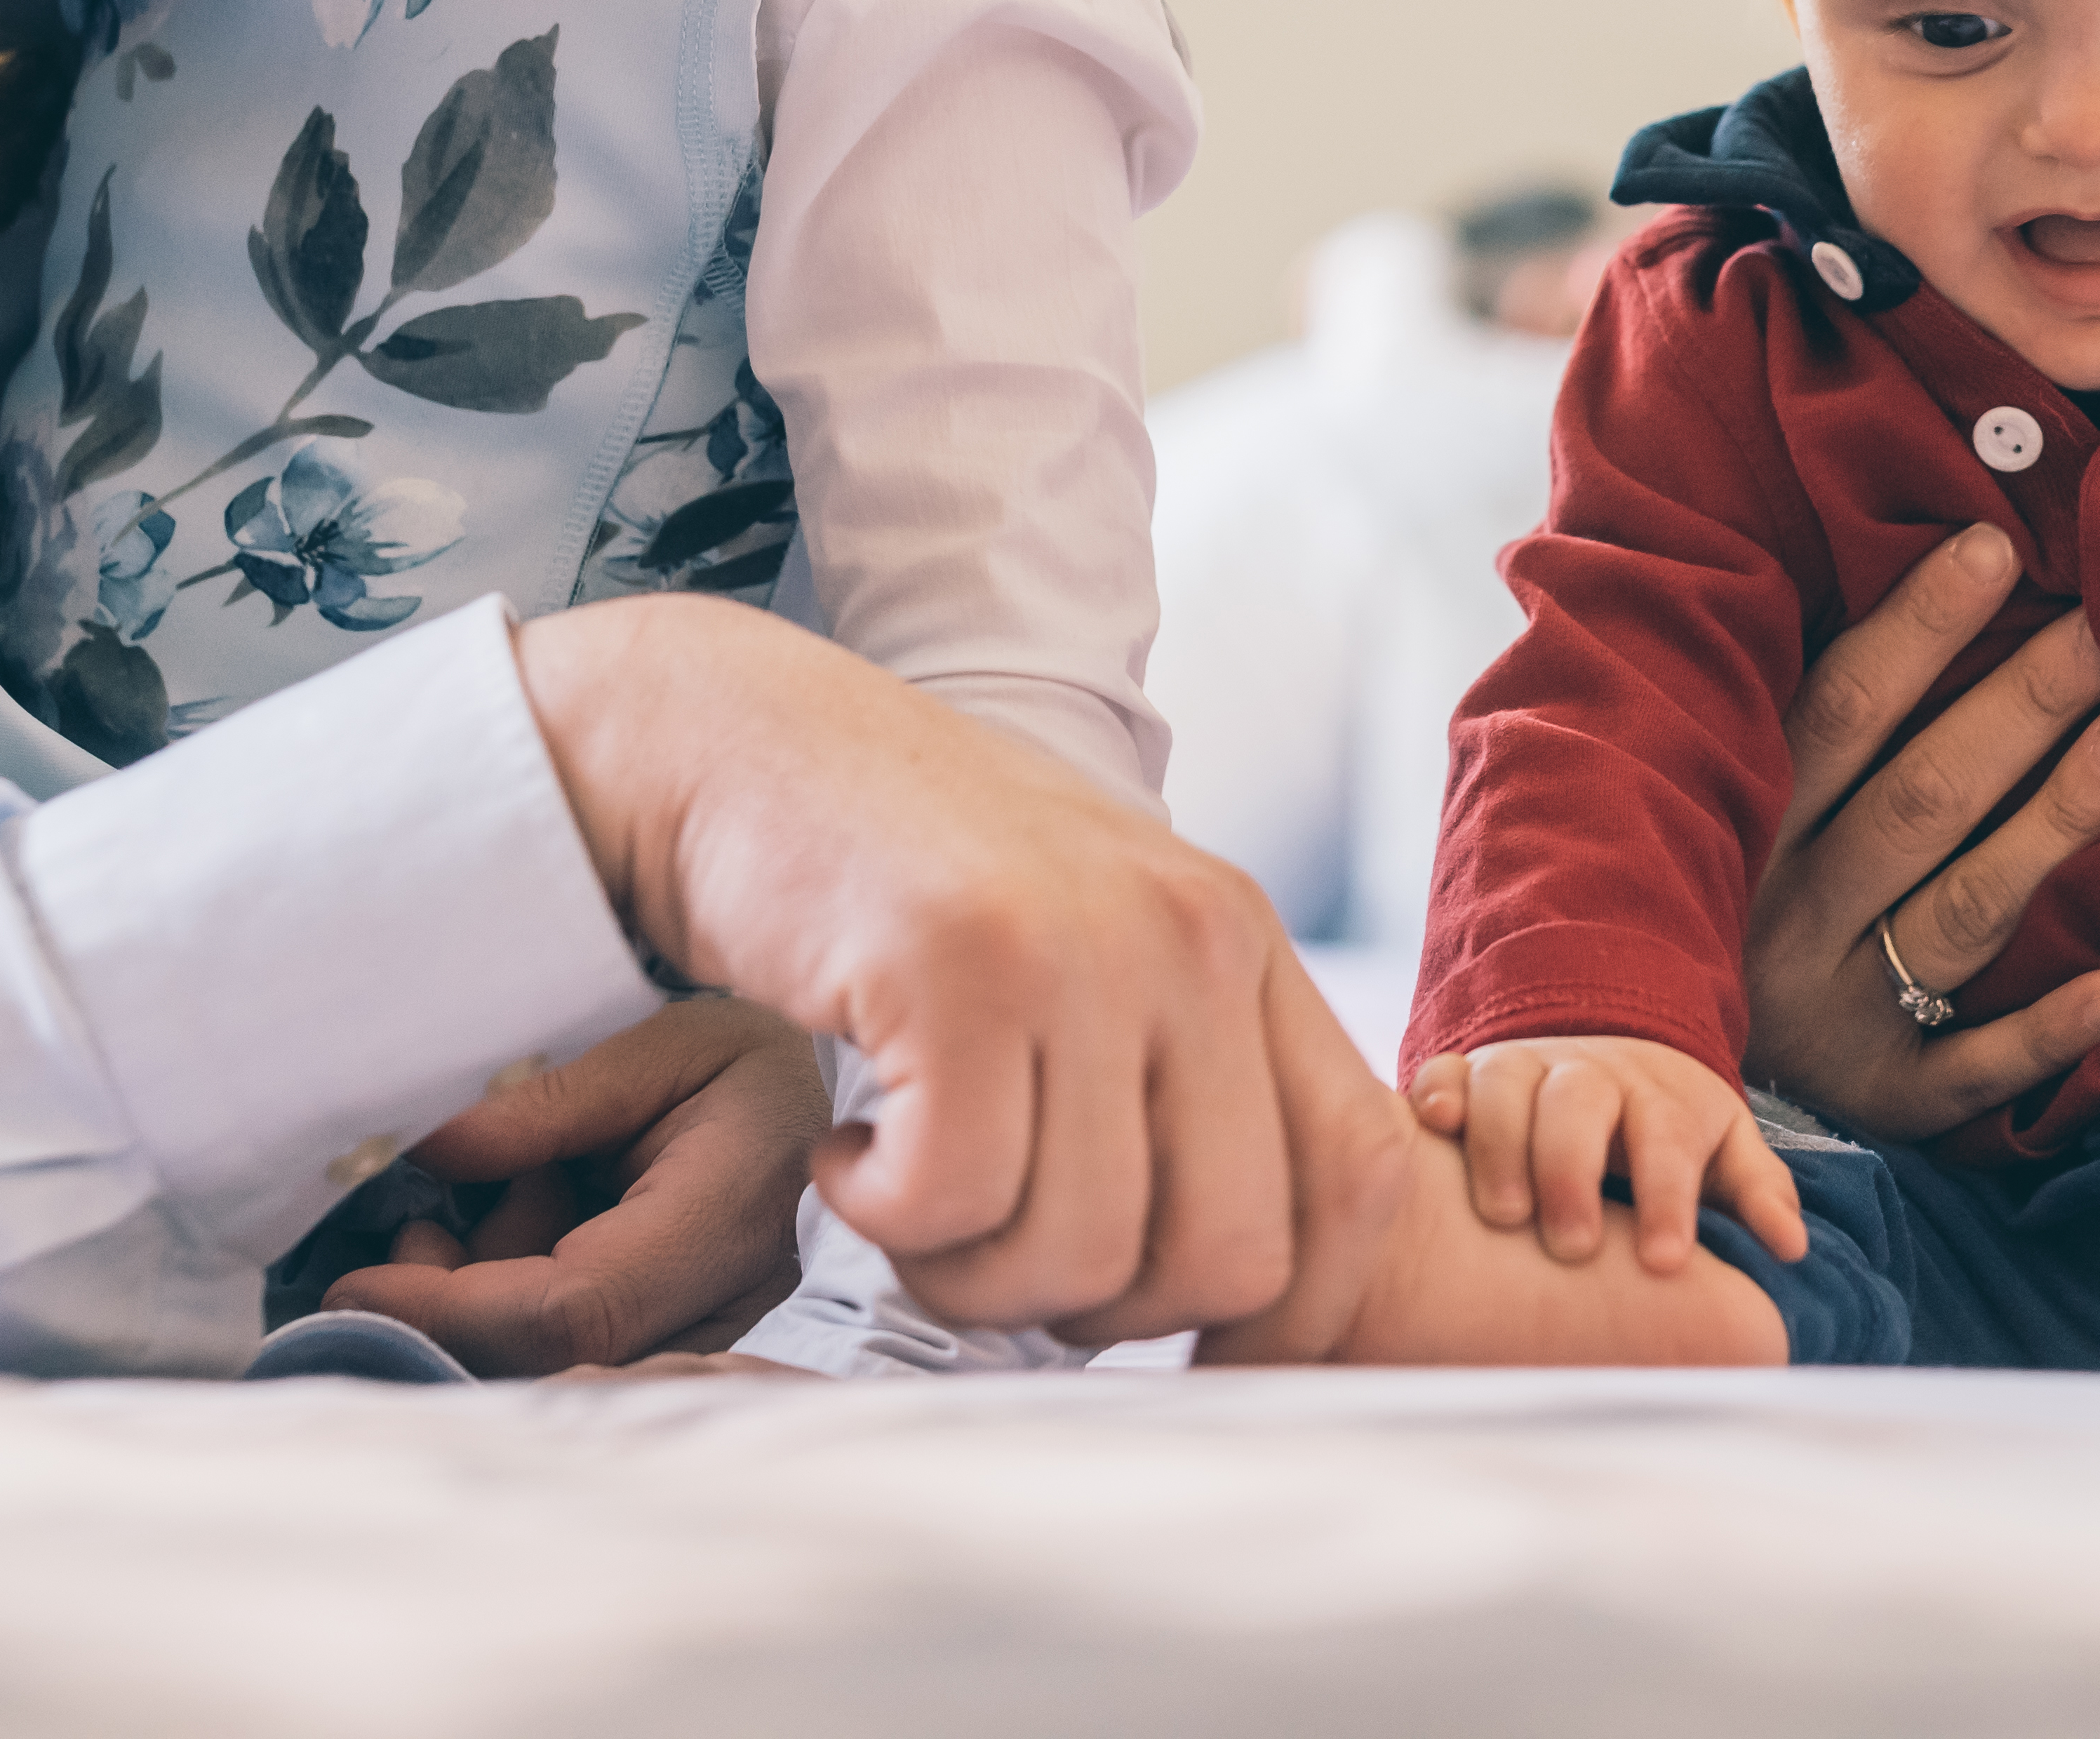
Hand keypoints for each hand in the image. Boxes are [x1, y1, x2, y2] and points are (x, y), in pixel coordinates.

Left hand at [319, 992, 821, 1372]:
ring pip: (554, 1371)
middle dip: (453, 1308)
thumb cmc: (749, 1060)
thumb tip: (434, 1147)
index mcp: (727, 1217)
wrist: (826, 1105)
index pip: (572, 1309)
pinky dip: (520, 1307)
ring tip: (496, 1198)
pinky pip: (575, 1362)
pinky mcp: (688, 1356)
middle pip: (551, 1362)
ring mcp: (713, 1345)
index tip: (356, 1282)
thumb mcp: (664, 1042)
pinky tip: (531, 1230)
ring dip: (484, 1300)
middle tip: (414, 1228)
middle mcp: (730, 1306)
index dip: (452, 1309)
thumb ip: (551, 1098)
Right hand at [512, 599, 1400, 1352]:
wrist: (739, 744)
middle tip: (992, 1243)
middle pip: (1229, 1257)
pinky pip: (952, 1202)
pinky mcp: (958, 962)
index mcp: (1240, 943)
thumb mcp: (1096, 955)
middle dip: (1099, 1312)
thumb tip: (1246, 1301)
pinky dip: (880, 1214)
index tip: (1184, 1355)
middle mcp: (1192, 933)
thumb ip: (1184, 1089)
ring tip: (902, 1180)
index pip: (1359, 1176)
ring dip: (965, 1270)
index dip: (1291, 1313)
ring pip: (1081, 1255)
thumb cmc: (904, 882)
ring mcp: (1081, 943)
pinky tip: (846, 1147)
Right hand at [1406, 1033, 1804, 1272]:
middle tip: (1574, 1246)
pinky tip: (1434, 1129)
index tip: (1665, 1261)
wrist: (1616, 1057)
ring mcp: (1527, 1067)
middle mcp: (1592, 1074)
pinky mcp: (1473, 1072)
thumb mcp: (1723, 1150)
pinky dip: (1436, 1093)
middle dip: (1573, 1171)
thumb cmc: (1672, 1129)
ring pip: (1508, 1082)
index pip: (1667, 1137)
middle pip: (1580, 1102)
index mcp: (1662, 1097)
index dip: (1667, 1196)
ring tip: (1504, 1215)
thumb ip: (1758, 1193)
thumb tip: (1792, 1247)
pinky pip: (1447, 1069)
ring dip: (1500, 1143)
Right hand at [1740, 523, 2099, 1139]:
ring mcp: (1838, 1010)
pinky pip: (1969, 1069)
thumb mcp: (1732, 802)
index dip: (1916, 627)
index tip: (1996, 546)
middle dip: (2021, 706)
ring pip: (1959, 910)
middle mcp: (1787, 914)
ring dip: (2053, 824)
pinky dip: (2043, 1033)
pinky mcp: (1885, 1096)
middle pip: (1919, 798)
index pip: (1838, 711)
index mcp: (1748, 825)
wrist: (1662, 1083)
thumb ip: (1799, 719)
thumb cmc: (1731, 896)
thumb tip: (1916, 570)